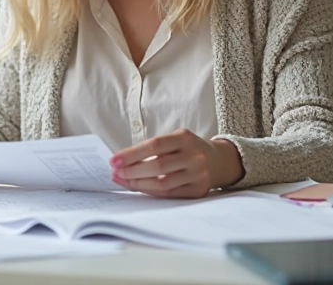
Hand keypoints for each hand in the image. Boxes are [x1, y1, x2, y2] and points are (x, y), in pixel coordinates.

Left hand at [109, 130, 244, 197]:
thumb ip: (153, 148)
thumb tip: (122, 161)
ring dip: (138, 183)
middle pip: (157, 166)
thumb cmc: (188, 149)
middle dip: (132, 171)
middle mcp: (194, 156)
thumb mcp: (175, 139)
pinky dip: (151, 191)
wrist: (219, 161)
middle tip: (116, 172)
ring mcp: (198, 175)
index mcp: (184, 138)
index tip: (114, 160)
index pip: (155, 146)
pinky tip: (138, 187)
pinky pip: (169, 194)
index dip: (132, 153)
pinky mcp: (198, 190)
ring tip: (123, 180)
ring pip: (162, 184)